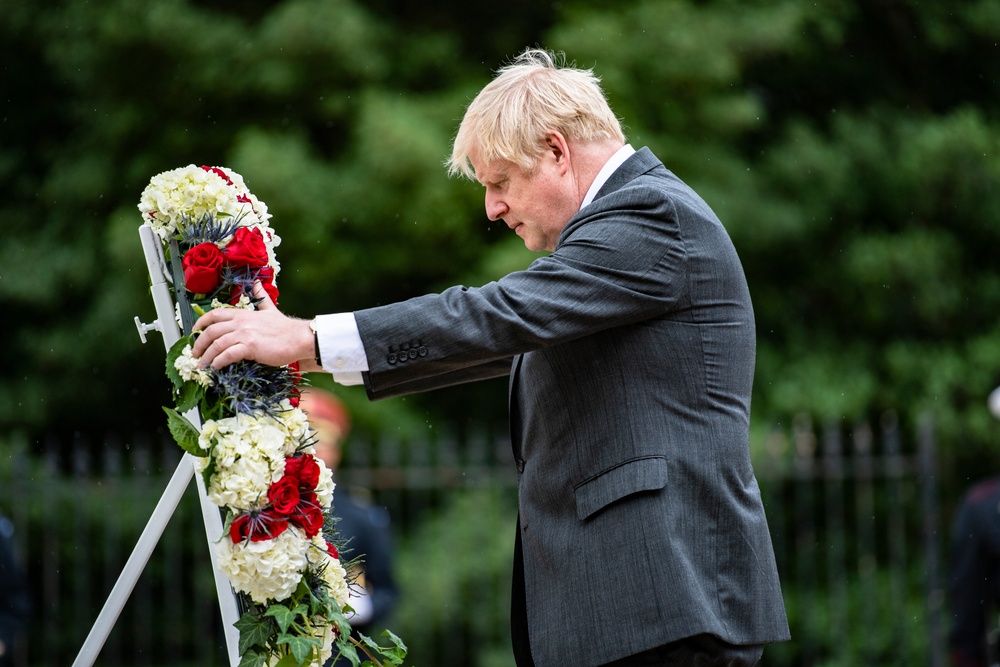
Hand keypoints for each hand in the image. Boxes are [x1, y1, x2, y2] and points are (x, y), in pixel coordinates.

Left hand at [191, 283, 314, 368]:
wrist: (299, 338)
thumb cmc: (285, 328)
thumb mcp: (270, 308)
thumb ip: (261, 297)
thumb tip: (257, 283)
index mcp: (243, 314)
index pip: (215, 314)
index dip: (200, 322)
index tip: (194, 332)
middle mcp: (241, 322)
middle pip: (211, 331)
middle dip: (199, 344)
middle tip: (195, 354)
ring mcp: (245, 334)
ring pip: (216, 344)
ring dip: (206, 356)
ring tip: (202, 365)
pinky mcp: (250, 347)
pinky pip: (227, 355)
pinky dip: (218, 362)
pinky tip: (216, 367)